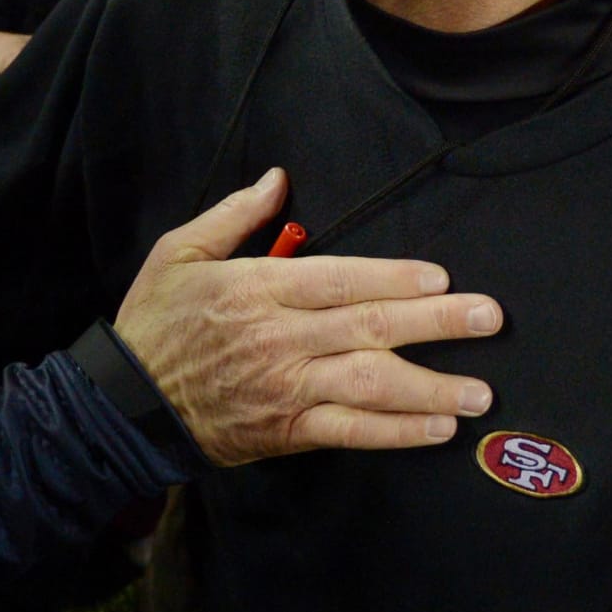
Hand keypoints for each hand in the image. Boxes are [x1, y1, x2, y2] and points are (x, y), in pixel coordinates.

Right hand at [110, 167, 501, 465]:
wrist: (123, 404)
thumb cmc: (153, 322)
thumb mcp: (180, 253)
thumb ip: (234, 215)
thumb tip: (277, 179)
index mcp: (256, 289)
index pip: (340, 279)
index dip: (394, 278)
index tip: (441, 277)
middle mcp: (278, 339)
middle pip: (370, 328)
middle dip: (436, 324)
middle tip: (488, 318)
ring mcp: (285, 388)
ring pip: (369, 385)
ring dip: (430, 387)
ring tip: (480, 389)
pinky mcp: (286, 430)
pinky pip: (350, 432)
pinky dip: (396, 433)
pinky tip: (437, 428)